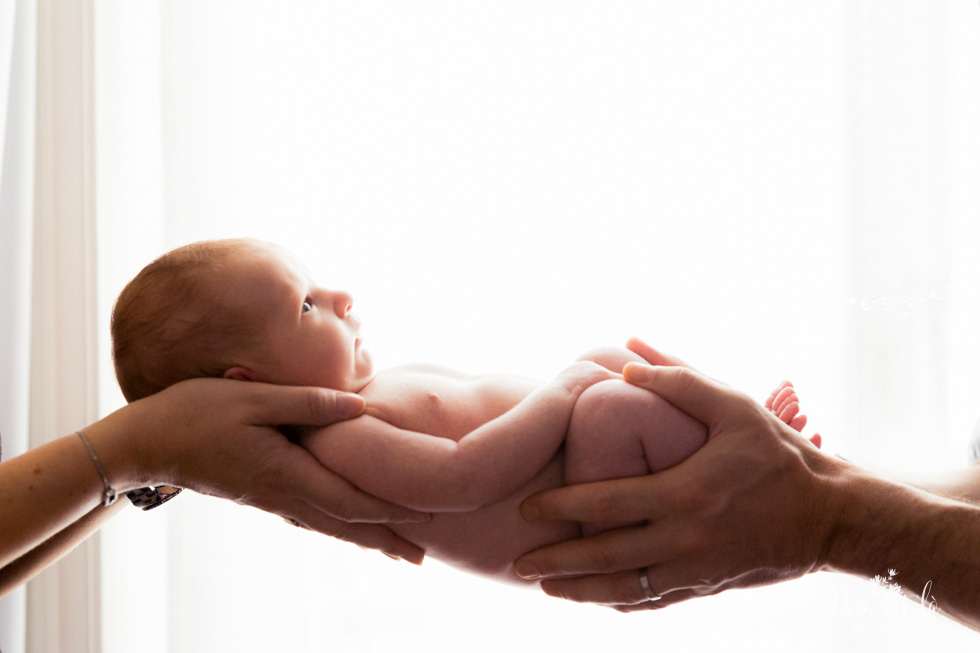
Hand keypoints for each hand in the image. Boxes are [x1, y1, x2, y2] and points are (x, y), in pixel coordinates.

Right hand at [92, 378, 428, 563]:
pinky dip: (336, 528)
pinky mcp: (260, 495)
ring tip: (393, 551)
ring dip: (364, 540)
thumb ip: (309, 403)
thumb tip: (362, 408)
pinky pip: (309, 518)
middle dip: (385, 541)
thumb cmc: (196, 412)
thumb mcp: (253, 397)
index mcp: (287, 474)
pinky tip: (344, 528)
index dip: (390, 510)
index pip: (351, 500)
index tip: (426, 519)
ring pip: (327, 526)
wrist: (145, 443)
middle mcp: (283, 495)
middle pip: (345, 525)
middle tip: (421, 558)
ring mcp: (270, 499)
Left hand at [514, 350, 839, 609]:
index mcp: (685, 493)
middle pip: (605, 557)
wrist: (833, 515)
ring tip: (547, 588)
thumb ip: (678, 378)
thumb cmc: (781, 455)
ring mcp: (696, 570)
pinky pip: (656, 601)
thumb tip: (627, 357)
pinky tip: (600, 601)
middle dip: (558, 562)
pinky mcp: (708, 586)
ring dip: (582, 592)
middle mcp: (685, 539)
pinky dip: (623, 604)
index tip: (527, 508)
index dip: (562, 505)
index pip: (605, 502)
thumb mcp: (734, 406)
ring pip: (626, 591)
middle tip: (520, 563)